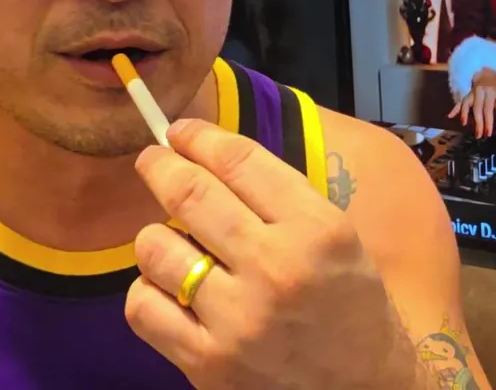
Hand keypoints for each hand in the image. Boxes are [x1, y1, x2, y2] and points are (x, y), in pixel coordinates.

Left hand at [127, 120, 418, 389]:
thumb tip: (209, 154)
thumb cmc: (351, 307)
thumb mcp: (339, 237)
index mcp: (317, 229)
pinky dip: (148, 290)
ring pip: (155, 248)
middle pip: (190, 194)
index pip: (239, 161)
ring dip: (156, 236)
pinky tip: (170, 290)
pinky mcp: (207, 363)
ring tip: (172, 241)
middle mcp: (276, 269)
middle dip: (160, 166)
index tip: (180, 131)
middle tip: (152, 160)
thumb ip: (279, 197)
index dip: (199, 136)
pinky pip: (143, 307)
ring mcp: (238, 320)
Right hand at [447, 68, 495, 137]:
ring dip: (464, 114)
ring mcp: (471, 93)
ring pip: (466, 104)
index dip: (488, 122)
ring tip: (464, 124)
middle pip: (477, 108)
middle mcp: (479, 93)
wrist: (485, 75)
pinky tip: (450, 116)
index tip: (488, 133)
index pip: (488, 109)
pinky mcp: (466, 95)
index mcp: (490, 93)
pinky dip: (455, 109)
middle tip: (478, 135)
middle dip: (478, 122)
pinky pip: (459, 102)